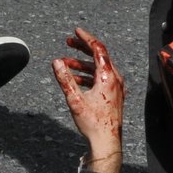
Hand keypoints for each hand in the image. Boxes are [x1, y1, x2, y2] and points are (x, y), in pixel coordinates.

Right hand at [52, 27, 123, 172]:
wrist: (107, 141)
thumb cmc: (93, 122)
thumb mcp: (75, 100)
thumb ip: (65, 79)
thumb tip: (56, 62)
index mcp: (108, 77)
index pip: (98, 49)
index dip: (86, 38)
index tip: (76, 31)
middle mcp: (115, 79)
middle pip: (99, 56)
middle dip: (82, 48)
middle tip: (69, 42)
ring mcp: (116, 87)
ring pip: (99, 68)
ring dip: (82, 64)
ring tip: (66, 64)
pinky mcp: (114, 94)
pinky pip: (100, 78)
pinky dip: (88, 75)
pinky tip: (75, 79)